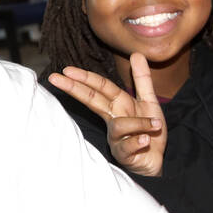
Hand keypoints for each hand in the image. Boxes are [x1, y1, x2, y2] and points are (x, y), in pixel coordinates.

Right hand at [48, 52, 165, 176]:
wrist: (156, 159)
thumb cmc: (148, 132)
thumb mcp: (149, 101)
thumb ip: (142, 79)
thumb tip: (136, 53)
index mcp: (118, 105)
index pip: (99, 88)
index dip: (85, 77)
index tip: (66, 70)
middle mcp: (113, 120)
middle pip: (92, 100)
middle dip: (74, 88)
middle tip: (56, 78)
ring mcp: (116, 139)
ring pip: (118, 126)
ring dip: (138, 123)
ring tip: (156, 125)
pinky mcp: (124, 155)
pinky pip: (127, 147)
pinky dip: (137, 141)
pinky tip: (145, 140)